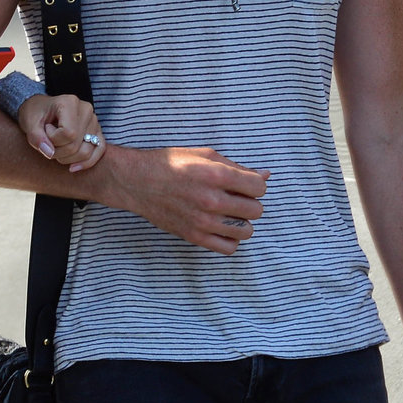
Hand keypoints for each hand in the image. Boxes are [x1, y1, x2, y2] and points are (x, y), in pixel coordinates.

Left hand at [18, 94, 105, 171]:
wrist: (41, 110)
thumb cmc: (35, 114)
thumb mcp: (29, 123)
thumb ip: (36, 138)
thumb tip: (49, 153)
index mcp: (69, 102)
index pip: (68, 133)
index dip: (53, 140)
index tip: (44, 131)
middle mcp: (86, 110)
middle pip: (76, 145)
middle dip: (58, 152)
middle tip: (47, 143)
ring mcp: (94, 121)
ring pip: (86, 152)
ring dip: (68, 159)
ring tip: (57, 148)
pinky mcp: (97, 131)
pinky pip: (99, 150)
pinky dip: (87, 162)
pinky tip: (73, 168)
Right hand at [99, 146, 270, 254]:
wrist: (137, 181)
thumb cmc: (171, 163)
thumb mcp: (204, 155)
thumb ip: (237, 166)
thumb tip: (265, 176)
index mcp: (216, 175)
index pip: (259, 188)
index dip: (256, 184)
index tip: (246, 184)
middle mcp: (212, 200)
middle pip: (256, 210)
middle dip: (250, 202)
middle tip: (236, 197)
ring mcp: (203, 221)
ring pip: (246, 231)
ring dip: (242, 221)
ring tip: (229, 213)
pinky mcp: (194, 236)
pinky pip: (229, 248)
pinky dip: (231, 239)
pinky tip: (222, 227)